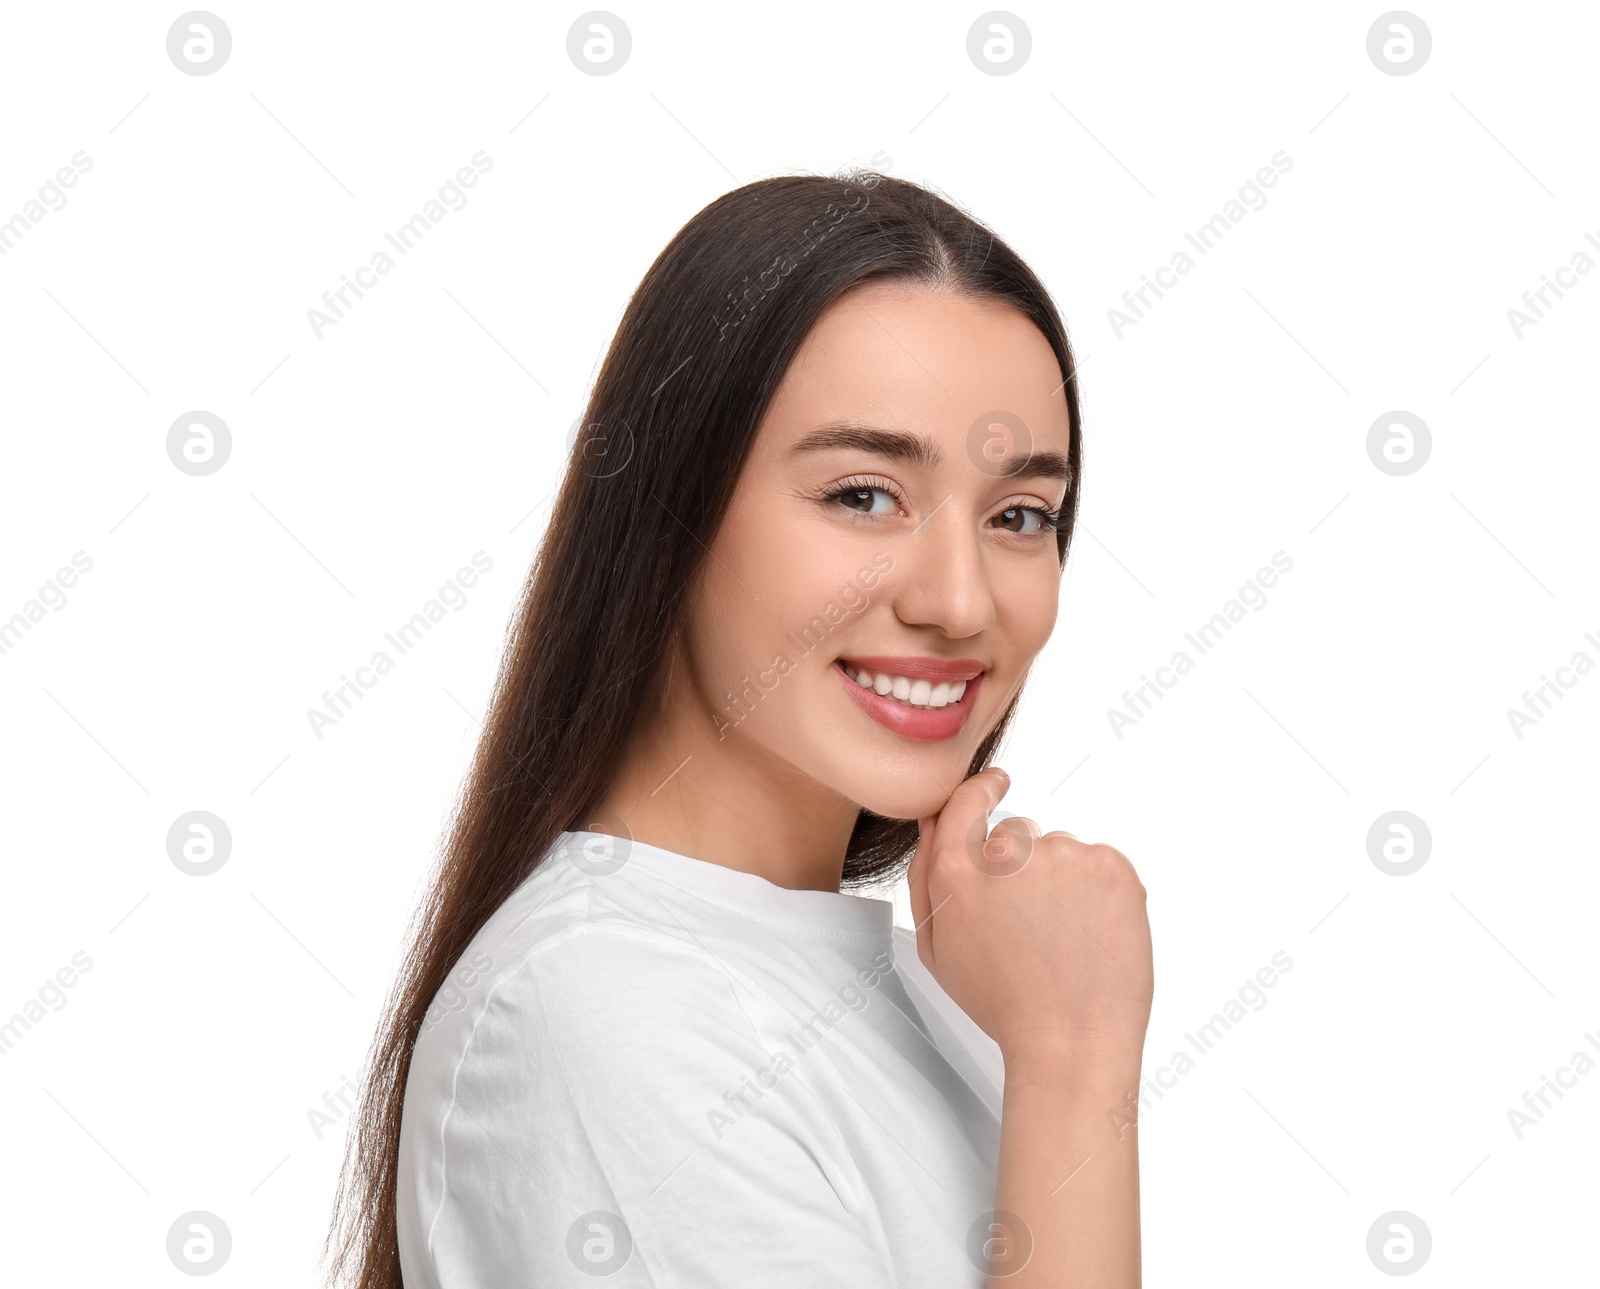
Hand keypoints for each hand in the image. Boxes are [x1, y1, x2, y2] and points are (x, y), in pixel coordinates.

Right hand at [906, 767, 1152, 1067]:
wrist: (1072, 1043)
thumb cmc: (1003, 1003)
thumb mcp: (938, 948)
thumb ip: (925, 876)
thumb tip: (933, 820)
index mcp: (958, 873)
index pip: (965, 802)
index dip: (981, 790)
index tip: (995, 783)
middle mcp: (1009, 855)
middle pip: (1019, 834)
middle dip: (1026, 867)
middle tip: (1035, 926)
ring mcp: (1065, 857)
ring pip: (1062, 850)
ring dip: (1064, 881)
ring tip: (1065, 939)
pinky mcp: (1112, 866)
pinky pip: (1101, 861)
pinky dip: (1099, 890)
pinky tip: (1090, 933)